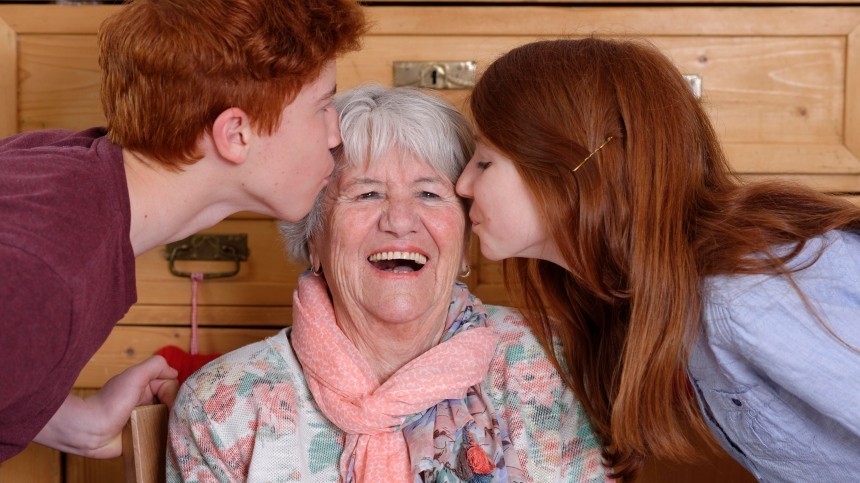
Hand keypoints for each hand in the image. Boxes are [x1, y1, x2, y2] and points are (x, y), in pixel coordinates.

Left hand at [34, 355, 178, 457]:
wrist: (89, 430)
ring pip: (167, 420)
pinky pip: (157, 436)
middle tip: (172, 418)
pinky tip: (164, 440)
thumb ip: (155, 366)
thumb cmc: (111, 401)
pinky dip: (162, 438)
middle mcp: (145, 401)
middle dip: (174, 410)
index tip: (171, 403)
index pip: (171, 386)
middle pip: (171, 403)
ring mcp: (143, 419)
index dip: (174, 394)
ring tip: (169, 431)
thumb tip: (175, 372)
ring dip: (170, 425)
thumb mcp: (134, 375)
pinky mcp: (139, 436)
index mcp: (145, 386)